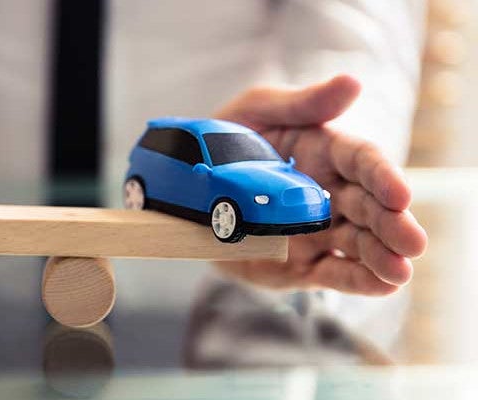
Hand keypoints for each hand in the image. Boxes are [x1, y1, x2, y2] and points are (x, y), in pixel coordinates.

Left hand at [213, 75, 426, 294]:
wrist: (184, 185)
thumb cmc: (227, 139)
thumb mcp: (258, 110)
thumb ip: (303, 103)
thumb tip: (352, 82)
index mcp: (327, 153)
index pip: (362, 162)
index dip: (383, 177)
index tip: (400, 194)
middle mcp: (329, 194)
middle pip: (368, 208)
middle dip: (392, 225)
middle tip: (413, 241)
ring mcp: (315, 232)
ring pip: (356, 245)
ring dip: (381, 258)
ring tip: (401, 271)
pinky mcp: (297, 264)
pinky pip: (330, 274)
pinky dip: (356, 281)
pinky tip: (382, 285)